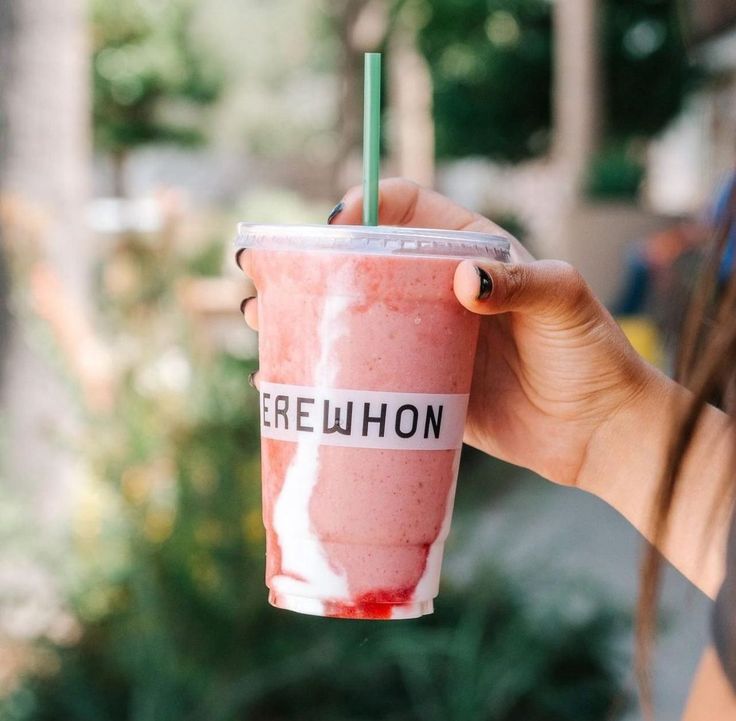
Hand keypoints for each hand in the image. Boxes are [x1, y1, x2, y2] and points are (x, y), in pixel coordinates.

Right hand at [238, 178, 657, 488]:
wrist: (595, 431)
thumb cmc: (590, 355)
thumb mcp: (564, 301)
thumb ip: (519, 281)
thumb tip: (462, 281)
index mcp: (470, 251)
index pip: (405, 207)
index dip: (365, 204)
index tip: (334, 226)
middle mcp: (438, 291)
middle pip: (363, 262)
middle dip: (309, 263)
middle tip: (265, 274)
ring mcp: (424, 340)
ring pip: (353, 315)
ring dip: (303, 315)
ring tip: (262, 320)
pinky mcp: (418, 386)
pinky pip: (363, 371)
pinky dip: (324, 371)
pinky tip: (286, 379)